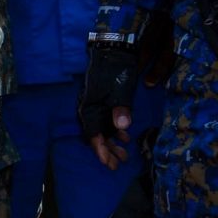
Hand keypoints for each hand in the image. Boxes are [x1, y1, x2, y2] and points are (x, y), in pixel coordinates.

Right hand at [79, 47, 138, 169]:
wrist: (112, 51)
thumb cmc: (114, 71)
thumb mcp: (119, 89)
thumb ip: (120, 109)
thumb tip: (122, 128)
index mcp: (90, 110)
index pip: (93, 136)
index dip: (101, 150)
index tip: (108, 163)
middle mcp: (91, 111)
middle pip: (98, 136)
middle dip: (108, 151)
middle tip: (117, 165)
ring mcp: (98, 107)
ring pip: (104, 131)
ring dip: (113, 143)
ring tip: (124, 156)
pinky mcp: (104, 103)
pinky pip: (108, 122)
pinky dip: (117, 131)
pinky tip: (126, 137)